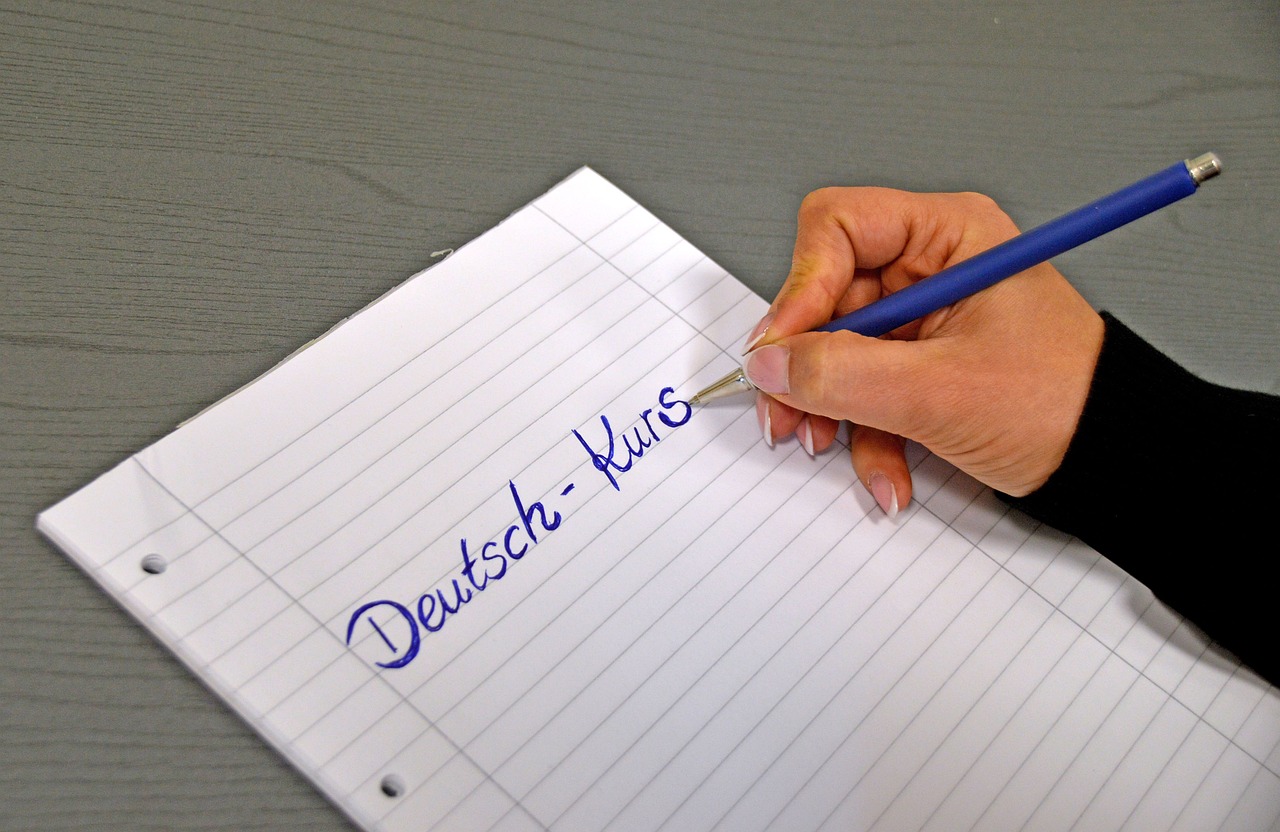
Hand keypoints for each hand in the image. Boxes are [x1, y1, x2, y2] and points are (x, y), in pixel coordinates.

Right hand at [742, 187, 1104, 512]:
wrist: (1115, 462)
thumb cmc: (1066, 404)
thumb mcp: (939, 390)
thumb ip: (843, 374)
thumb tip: (770, 363)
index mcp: (947, 236)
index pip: (836, 227)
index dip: (800, 285)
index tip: (783, 348)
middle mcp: (930, 267)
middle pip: (826, 296)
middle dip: (807, 365)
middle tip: (786, 412)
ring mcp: (923, 318)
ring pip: (837, 351)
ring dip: (830, 409)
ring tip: (832, 447)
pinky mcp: (921, 364)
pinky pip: (864, 388)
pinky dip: (865, 435)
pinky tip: (885, 471)